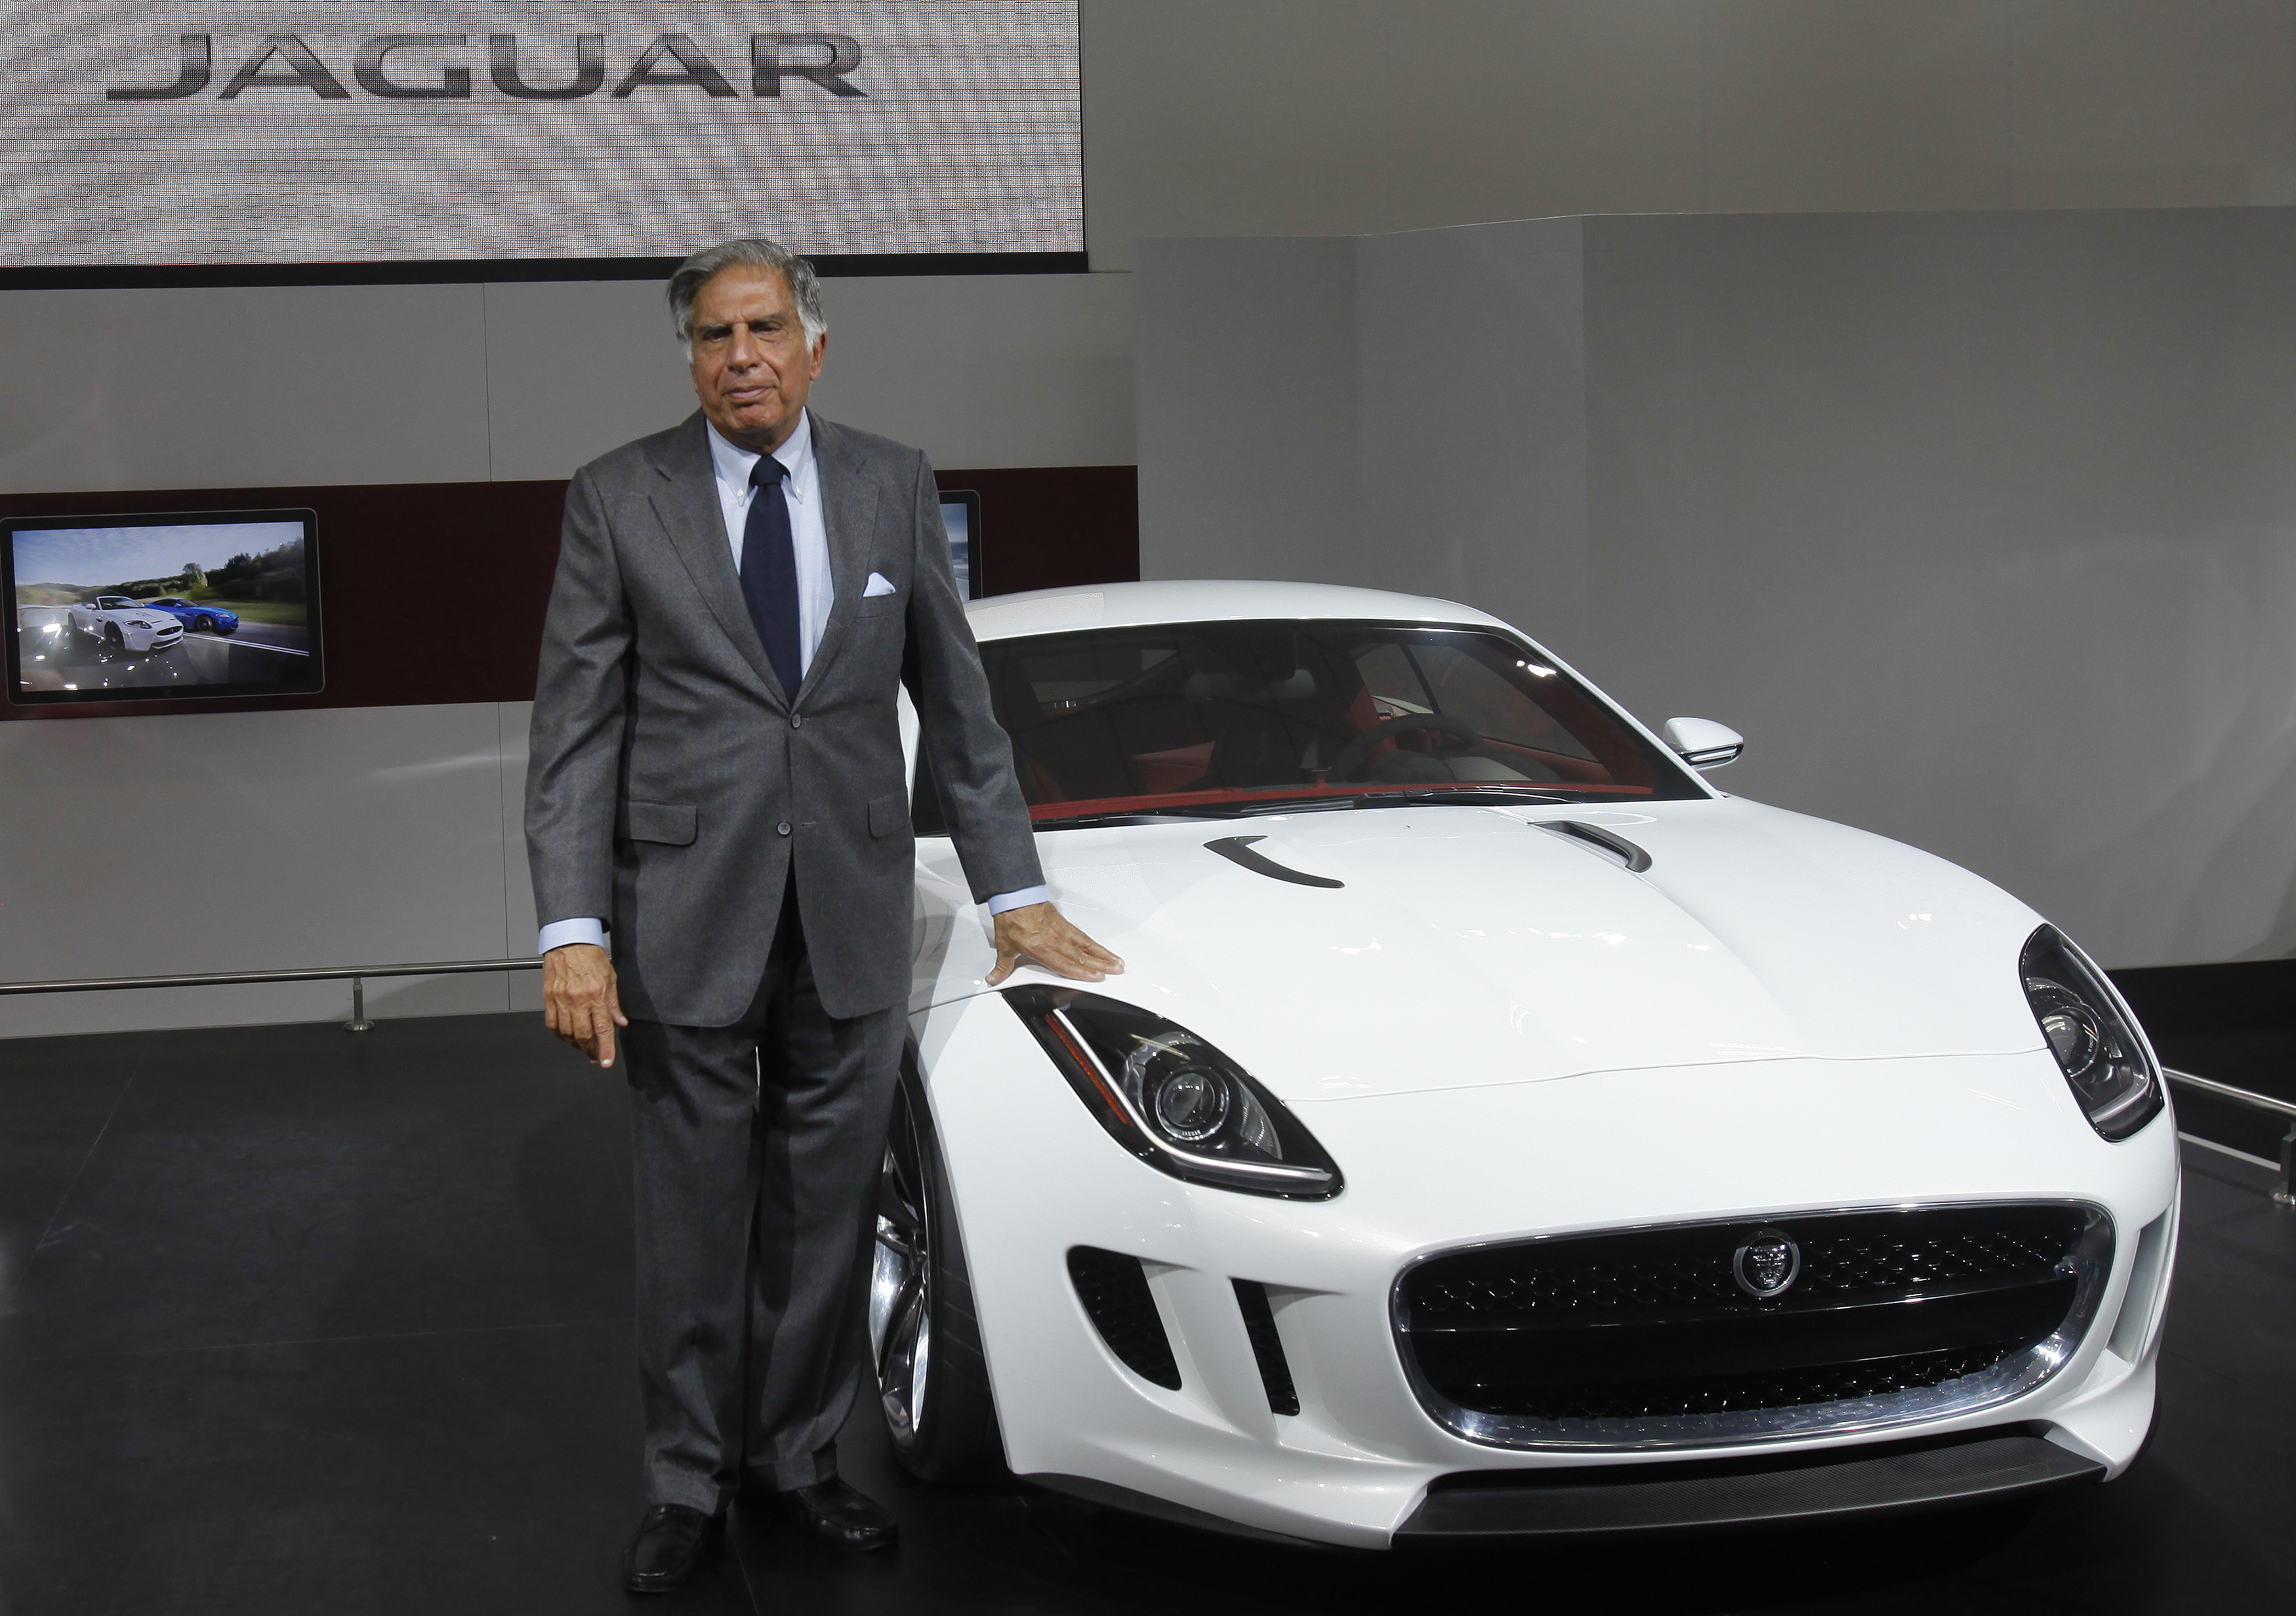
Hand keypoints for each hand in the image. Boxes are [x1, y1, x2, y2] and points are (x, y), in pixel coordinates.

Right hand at [543, 943, 627, 1067]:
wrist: (569, 940)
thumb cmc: (591, 956)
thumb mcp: (611, 978)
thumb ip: (614, 1004)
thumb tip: (621, 1023)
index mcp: (596, 994)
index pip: (603, 1029)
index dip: (605, 1049)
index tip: (605, 1063)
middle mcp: (578, 999)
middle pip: (582, 1035)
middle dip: (589, 1051)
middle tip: (594, 1057)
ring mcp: (561, 999)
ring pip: (566, 1032)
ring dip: (574, 1044)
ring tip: (582, 1046)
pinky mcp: (548, 997)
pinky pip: (551, 1023)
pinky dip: (558, 1034)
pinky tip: (565, 1036)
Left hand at [986, 902, 1123, 985]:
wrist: (1015, 896)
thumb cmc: (1012, 919)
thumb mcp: (1004, 946)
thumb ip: (1002, 966)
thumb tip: (994, 978)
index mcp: (1042, 948)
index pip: (1066, 964)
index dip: (1083, 973)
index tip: (1097, 977)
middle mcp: (1056, 940)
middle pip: (1082, 956)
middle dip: (1101, 965)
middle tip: (1116, 971)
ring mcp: (1062, 931)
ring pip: (1087, 946)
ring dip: (1103, 954)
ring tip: (1117, 961)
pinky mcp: (1064, 924)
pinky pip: (1083, 936)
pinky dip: (1094, 944)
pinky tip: (1102, 949)